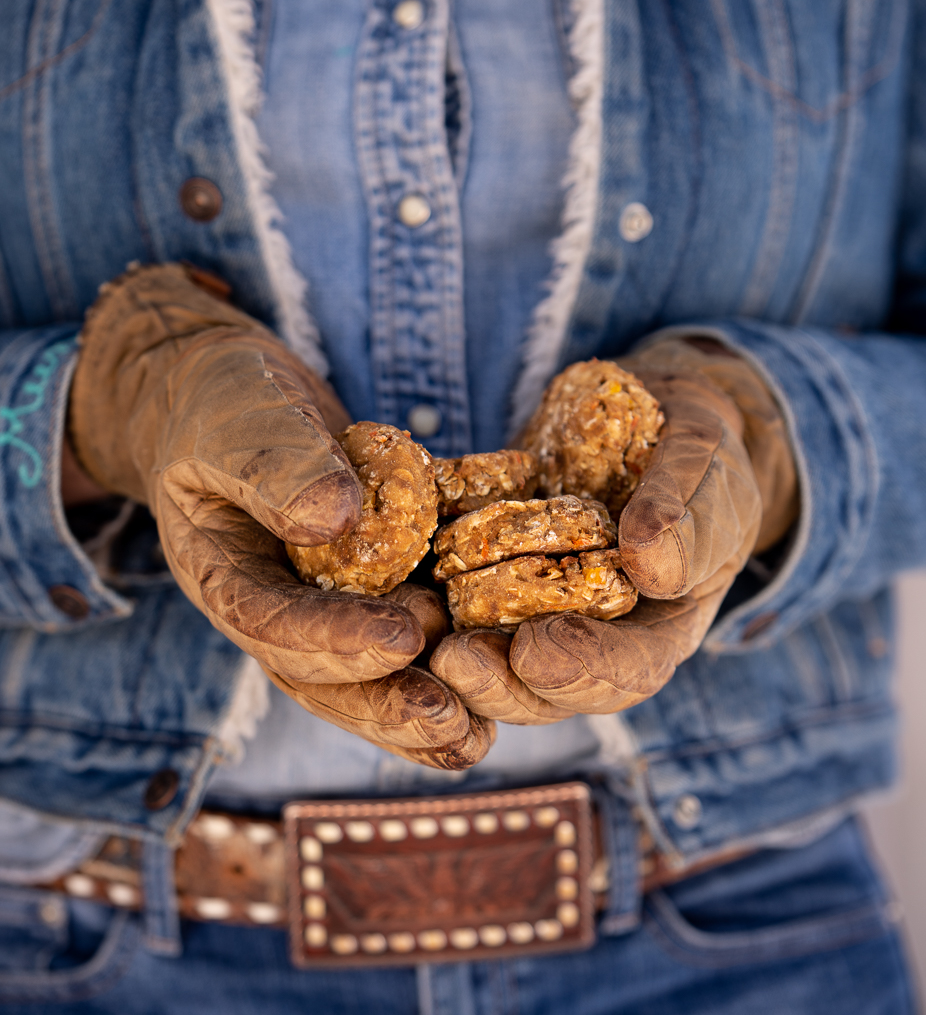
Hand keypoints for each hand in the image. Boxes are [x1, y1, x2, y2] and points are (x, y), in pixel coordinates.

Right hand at [69, 264, 491, 768]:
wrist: (238, 399)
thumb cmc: (229, 401)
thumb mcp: (240, 418)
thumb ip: (276, 465)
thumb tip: (334, 519)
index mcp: (225, 573)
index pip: (273, 621)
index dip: (334, 638)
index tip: (399, 638)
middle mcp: (276, 605)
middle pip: (322, 676)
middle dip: (385, 702)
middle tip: (448, 719)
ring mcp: (323, 604)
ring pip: (364, 676)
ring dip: (416, 709)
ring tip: (475, 734)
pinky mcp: (370, 588)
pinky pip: (402, 633)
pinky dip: (442, 666)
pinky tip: (492, 697)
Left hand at [432, 338, 797, 719]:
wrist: (656, 421)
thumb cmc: (699, 452)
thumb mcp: (710, 469)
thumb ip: (689, 516)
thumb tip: (650, 565)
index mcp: (659, 627)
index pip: (628, 671)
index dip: (583, 670)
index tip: (537, 650)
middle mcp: (594, 634)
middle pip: (547, 687)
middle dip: (501, 684)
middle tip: (455, 662)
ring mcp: (540, 608)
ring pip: (495, 657)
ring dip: (456, 659)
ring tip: (419, 640)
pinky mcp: (495, 573)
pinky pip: (459, 596)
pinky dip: (425, 597)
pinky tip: (390, 579)